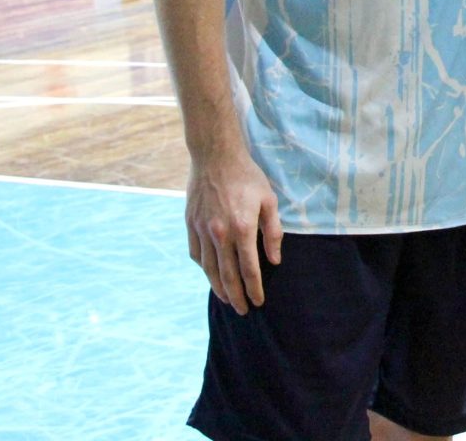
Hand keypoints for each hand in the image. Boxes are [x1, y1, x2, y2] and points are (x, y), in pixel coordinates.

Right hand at [186, 148, 284, 314]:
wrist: (215, 156)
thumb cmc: (247, 176)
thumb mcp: (268, 200)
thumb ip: (272, 232)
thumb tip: (275, 259)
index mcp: (242, 228)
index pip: (249, 269)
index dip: (254, 288)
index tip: (259, 301)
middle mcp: (220, 233)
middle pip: (227, 275)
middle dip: (236, 296)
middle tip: (243, 310)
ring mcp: (202, 229)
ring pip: (209, 268)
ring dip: (218, 287)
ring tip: (227, 299)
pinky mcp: (190, 224)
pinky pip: (196, 254)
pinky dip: (204, 268)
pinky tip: (211, 274)